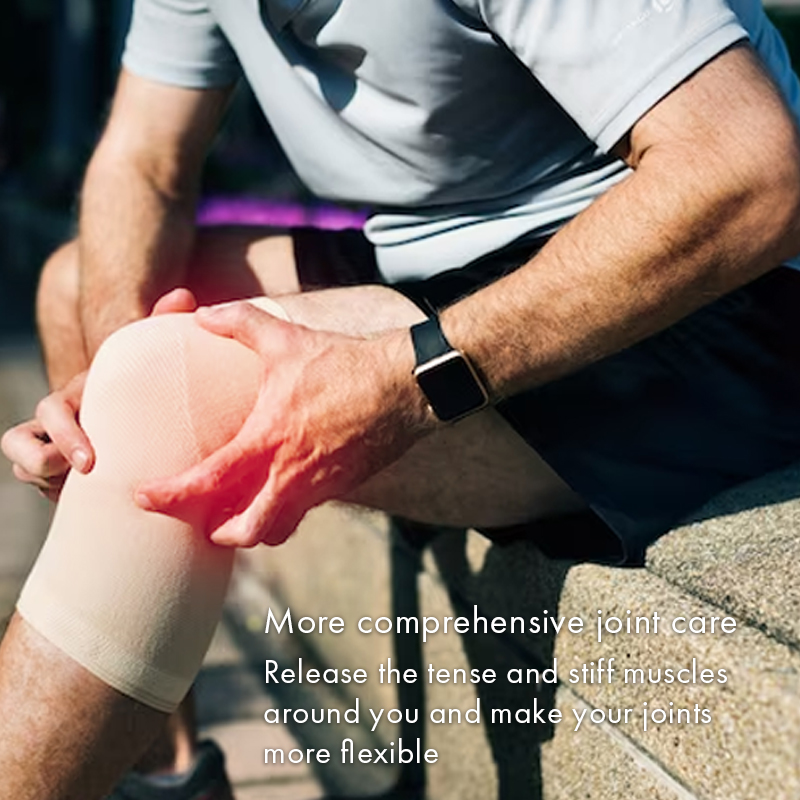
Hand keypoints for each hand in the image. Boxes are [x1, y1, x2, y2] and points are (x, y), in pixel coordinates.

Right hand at [1, 288, 198, 500]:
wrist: (157, 425)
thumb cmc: (156, 390)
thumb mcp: (156, 361)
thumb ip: (163, 326)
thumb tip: (183, 295)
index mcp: (78, 396)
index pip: (47, 413)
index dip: (62, 437)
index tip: (90, 463)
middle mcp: (58, 421)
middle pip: (19, 445)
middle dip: (45, 466)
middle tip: (87, 477)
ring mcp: (55, 449)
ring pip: (26, 468)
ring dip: (51, 482)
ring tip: (91, 485)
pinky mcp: (59, 475)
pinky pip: (45, 488)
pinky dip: (59, 494)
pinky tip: (97, 498)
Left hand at [135, 301, 432, 546]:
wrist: (404, 386)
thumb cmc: (344, 363)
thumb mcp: (287, 338)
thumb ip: (239, 322)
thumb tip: (202, 314)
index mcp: (269, 440)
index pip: (208, 483)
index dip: (170, 496)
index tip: (143, 497)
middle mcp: (291, 474)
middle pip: (246, 530)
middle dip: (218, 533)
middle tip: (202, 521)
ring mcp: (320, 486)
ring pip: (278, 530)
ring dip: (253, 529)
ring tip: (239, 515)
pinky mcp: (342, 486)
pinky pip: (306, 511)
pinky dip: (285, 511)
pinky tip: (282, 490)